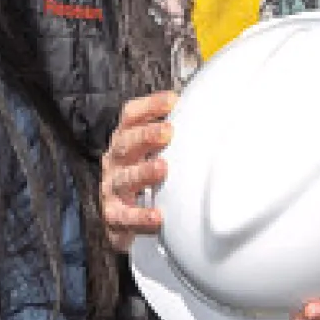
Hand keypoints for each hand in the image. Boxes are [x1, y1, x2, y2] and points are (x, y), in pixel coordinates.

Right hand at [99, 93, 179, 253]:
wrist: (120, 219)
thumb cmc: (141, 178)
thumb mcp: (150, 152)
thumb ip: (170, 137)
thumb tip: (207, 115)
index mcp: (125, 141)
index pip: (130, 117)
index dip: (149, 106)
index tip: (172, 101)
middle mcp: (115, 162)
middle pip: (124, 144)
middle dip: (145, 136)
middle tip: (168, 132)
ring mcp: (112, 189)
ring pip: (124, 179)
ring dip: (143, 172)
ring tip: (162, 168)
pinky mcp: (114, 216)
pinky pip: (125, 217)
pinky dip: (140, 217)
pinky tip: (157, 217)